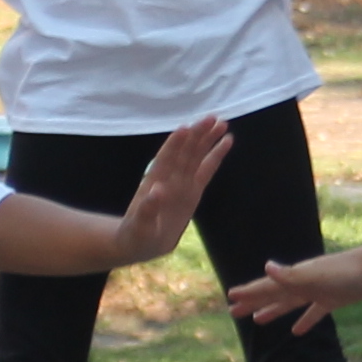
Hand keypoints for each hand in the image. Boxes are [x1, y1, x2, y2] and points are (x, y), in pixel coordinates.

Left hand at [116, 119, 231, 260]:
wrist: (141, 243)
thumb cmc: (136, 235)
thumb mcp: (139, 226)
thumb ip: (147, 210)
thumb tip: (157, 190)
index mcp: (155, 182)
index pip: (166, 159)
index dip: (174, 144)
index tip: (185, 128)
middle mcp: (170, 178)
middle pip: (185, 152)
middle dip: (197, 135)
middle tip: (212, 118)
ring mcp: (182, 183)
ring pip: (197, 156)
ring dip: (208, 139)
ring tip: (223, 123)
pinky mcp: (193, 191)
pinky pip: (206, 170)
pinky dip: (215, 156)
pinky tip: (226, 142)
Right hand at [228, 249, 361, 336]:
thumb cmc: (347, 271)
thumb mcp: (317, 275)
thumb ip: (292, 275)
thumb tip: (267, 268)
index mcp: (297, 277)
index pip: (267, 286)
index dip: (249, 292)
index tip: (230, 297)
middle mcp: (304, 282)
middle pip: (274, 294)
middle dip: (253, 302)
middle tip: (232, 311)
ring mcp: (318, 291)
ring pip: (290, 303)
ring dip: (273, 310)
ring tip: (257, 320)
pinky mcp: (333, 299)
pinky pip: (314, 312)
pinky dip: (304, 321)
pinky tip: (297, 331)